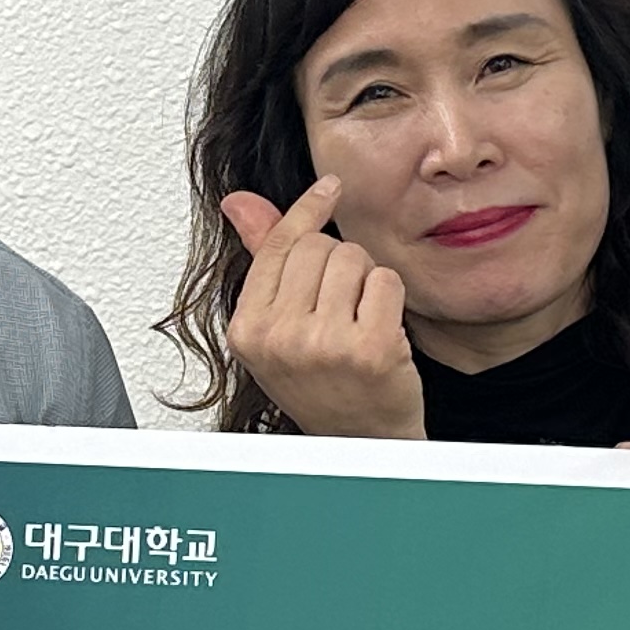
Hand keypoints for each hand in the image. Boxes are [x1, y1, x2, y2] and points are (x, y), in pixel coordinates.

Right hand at [216, 176, 428, 439]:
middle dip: (339, 263)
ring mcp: (323, 346)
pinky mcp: (369, 349)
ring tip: (359, 319)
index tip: (330, 188)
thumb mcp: (278, 327)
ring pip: (354, 259)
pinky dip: (390, 298)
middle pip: (318, 247)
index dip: (307, 210)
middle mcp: (279, 339)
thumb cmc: (323, 384)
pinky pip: (385, 281)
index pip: (277, 246)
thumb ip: (263, 259)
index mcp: (247, 331)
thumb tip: (239, 202)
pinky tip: (381, 329)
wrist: (363, 442)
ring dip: (366, 280)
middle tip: (342, 304)